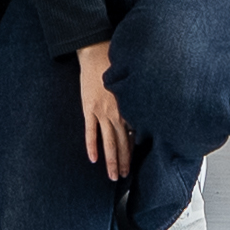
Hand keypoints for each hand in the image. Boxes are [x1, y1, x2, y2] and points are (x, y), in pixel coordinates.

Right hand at [74, 42, 129, 180]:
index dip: (134, 151)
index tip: (135, 163)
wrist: (96, 51)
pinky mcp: (88, 109)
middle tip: (123, 177)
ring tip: (112, 176)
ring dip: (111, 161)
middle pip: (122, 143)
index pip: (134, 135)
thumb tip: (142, 115)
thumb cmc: (115, 65)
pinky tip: (94, 159)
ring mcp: (102, 112)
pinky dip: (92, 146)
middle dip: (123, 162)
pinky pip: (91, 132)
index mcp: (128, 107)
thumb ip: (134, 101)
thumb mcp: (129, 84)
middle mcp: (117, 113)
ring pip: (108, 142)